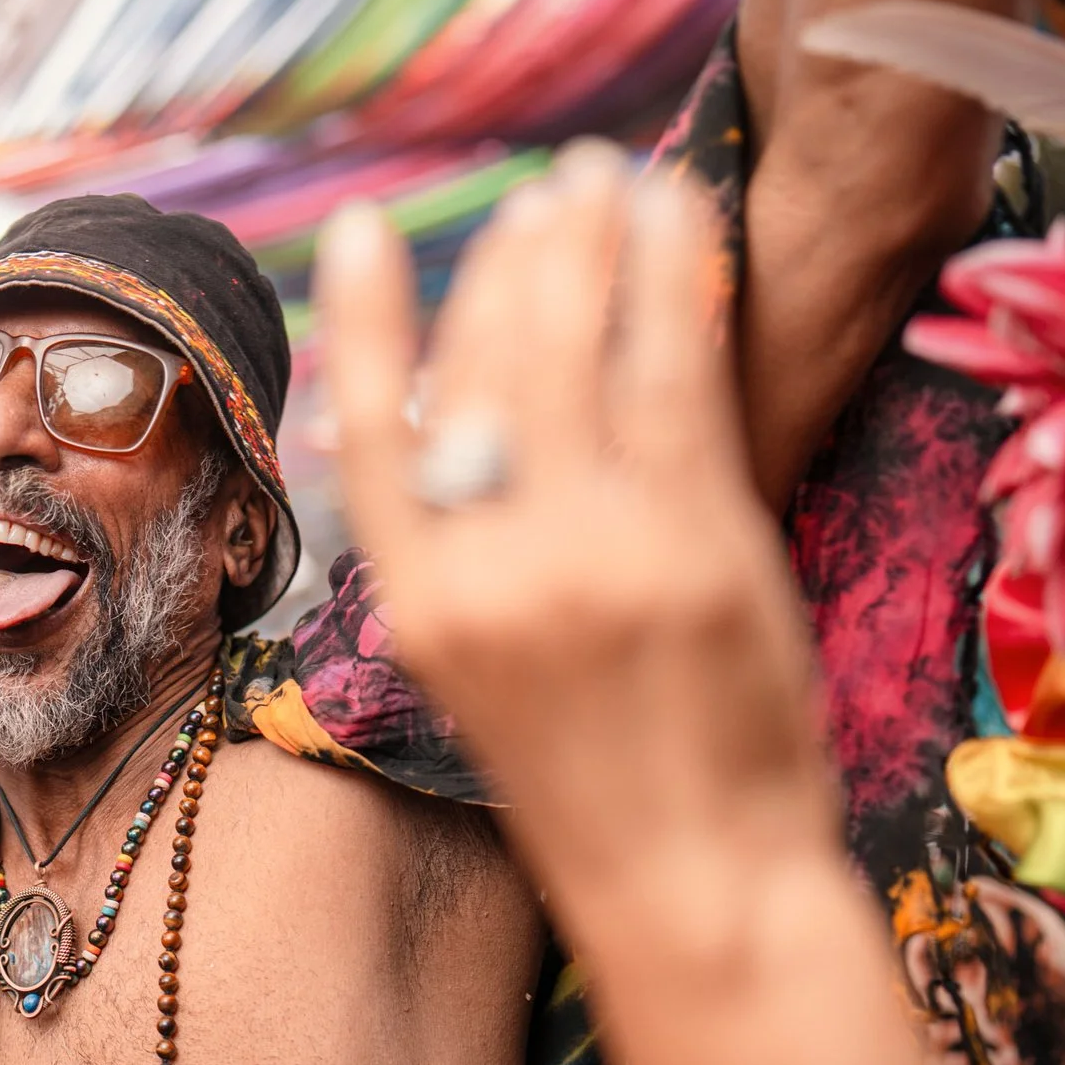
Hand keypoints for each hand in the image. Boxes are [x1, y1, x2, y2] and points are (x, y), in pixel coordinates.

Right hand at [319, 144, 844, 940]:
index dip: (364, 321)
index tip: (363, 230)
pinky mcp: (701, 546)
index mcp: (422, 611)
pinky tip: (683, 231)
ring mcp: (598, 557)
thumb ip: (464, 555)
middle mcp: (494, 574)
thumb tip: (453, 423)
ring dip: (595, 247)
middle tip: (548, 193)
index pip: (374, 431)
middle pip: (489, 371)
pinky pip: (677, 384)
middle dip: (518, 261)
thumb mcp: (484, 677)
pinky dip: (678, 293)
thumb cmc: (594, 786)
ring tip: (610, 181)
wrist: (695, 884)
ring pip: (581, 355)